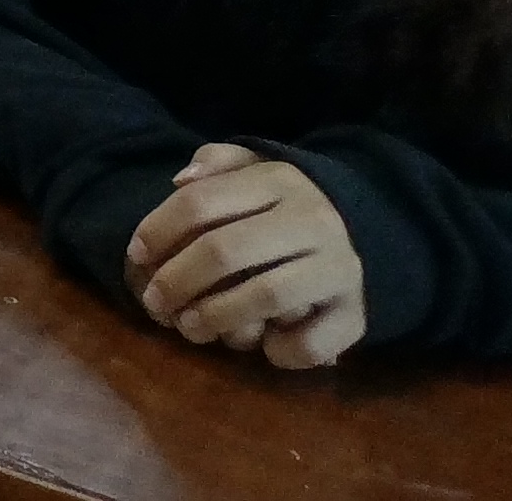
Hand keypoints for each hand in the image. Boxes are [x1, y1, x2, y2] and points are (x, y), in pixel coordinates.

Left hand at [125, 146, 366, 367]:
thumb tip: (179, 179)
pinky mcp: (357, 314)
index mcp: (278, 181)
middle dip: (178, 280)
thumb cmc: (290, 204)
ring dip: (216, 316)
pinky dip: (281, 350)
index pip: (201, 202)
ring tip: (189, 327)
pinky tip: (263, 347)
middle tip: (154, 303)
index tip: (136, 255)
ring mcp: (339, 269)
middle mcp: (311, 221)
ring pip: (266, 295)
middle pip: (225, 250)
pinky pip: (312, 340)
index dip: (158, 230)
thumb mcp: (256, 169)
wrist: (375, 230)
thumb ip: (216, 162)